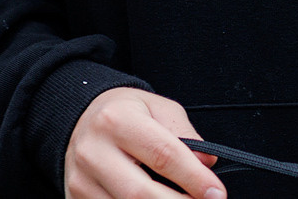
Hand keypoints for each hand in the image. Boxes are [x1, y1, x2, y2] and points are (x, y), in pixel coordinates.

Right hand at [65, 87, 222, 198]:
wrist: (82, 118)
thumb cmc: (125, 113)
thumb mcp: (157, 108)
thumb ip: (184, 134)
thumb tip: (207, 164)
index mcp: (117, 120)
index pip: (163, 155)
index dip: (194, 178)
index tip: (216, 193)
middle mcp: (93, 151)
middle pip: (142, 193)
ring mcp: (81, 180)